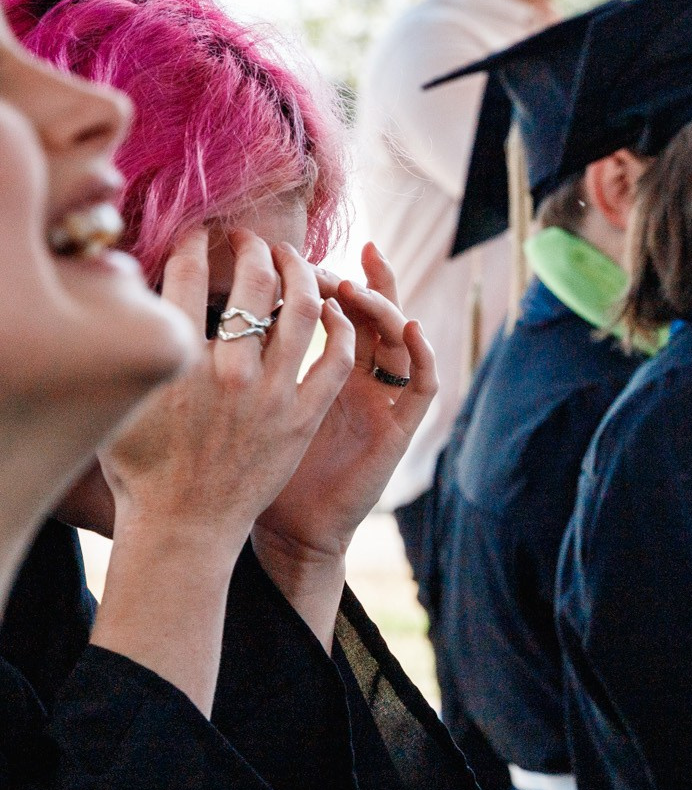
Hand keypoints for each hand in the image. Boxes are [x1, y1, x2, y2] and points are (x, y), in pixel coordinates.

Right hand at [101, 230, 352, 545]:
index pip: (189, 279)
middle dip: (254, 249)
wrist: (183, 525)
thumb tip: (139, 294)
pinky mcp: (304, 416)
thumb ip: (140, 347)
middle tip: (252, 240)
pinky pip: (335, 357)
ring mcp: (272, 394)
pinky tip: (333, 308)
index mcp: (178, 363)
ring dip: (303, 274)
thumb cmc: (142, 466)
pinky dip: (339, 325)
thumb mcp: (123, 400)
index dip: (196, 246)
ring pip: (302, 310)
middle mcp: (229, 372)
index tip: (201, 235)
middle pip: (253, 284)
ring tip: (296, 259)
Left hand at [256, 243, 437, 640]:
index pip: (330, 312)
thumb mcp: (233, 413)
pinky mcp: (398, 432)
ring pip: (400, 340)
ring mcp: (382, 405)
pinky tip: (410, 326)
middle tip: (330, 257)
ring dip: (384, 308)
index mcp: (318, 375)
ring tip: (356, 286)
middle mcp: (357, 383)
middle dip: (356, 279)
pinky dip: (423, 354)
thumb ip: (220, 369)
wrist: (284, 535)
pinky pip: (423, 387)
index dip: (320, 278)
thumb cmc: (248, 478)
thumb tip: (169, 322)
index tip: (291, 253)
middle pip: (371, 316)